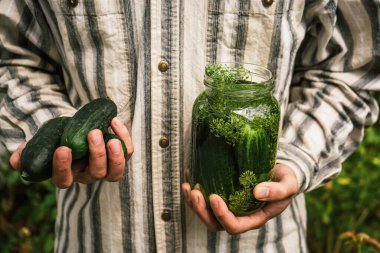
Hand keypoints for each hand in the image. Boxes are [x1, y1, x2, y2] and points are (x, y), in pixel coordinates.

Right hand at [9, 117, 133, 187]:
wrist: (79, 129)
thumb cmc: (60, 137)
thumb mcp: (44, 141)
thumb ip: (30, 151)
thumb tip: (15, 161)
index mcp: (68, 174)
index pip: (64, 180)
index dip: (63, 168)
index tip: (63, 148)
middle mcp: (89, 175)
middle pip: (96, 174)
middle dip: (96, 154)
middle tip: (93, 133)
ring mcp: (106, 168)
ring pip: (115, 172)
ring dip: (116, 155)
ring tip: (110, 136)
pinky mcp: (120, 156)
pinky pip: (127, 152)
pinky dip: (124, 138)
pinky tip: (114, 121)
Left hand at [181, 164, 297, 233]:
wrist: (280, 172)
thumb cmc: (285, 180)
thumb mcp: (288, 184)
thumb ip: (277, 191)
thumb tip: (257, 192)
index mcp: (253, 218)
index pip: (233, 226)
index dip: (222, 215)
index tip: (214, 197)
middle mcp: (238, 215)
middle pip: (214, 223)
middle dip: (201, 210)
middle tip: (193, 192)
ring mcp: (229, 206)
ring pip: (205, 213)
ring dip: (193, 202)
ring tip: (187, 187)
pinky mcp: (223, 194)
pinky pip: (204, 199)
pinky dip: (194, 190)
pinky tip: (189, 176)